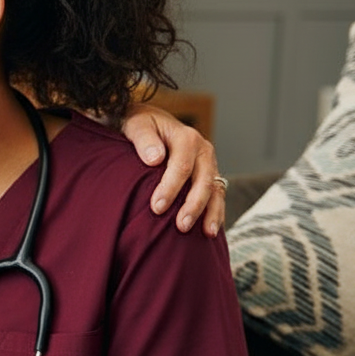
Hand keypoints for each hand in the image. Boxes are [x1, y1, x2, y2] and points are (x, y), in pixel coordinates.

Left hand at [121, 104, 224, 236]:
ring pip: (215, 190)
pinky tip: (210, 230)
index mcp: (186, 138)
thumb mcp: (137, 125)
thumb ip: (144, 139)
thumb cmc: (140, 125)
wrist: (151, 122)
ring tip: (206, 233)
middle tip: (180, 226)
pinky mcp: (209, 175)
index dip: (170, 188)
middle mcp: (203, 150)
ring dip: (212, 212)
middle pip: (203, 181)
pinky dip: (216, 212)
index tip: (156, 208)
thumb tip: (155, 159)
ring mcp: (209, 163)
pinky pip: (217, 195)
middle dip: (193, 206)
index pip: (181, 167)